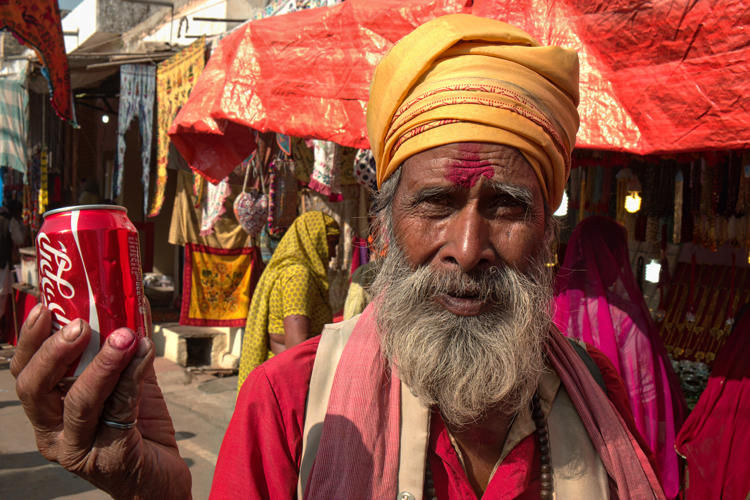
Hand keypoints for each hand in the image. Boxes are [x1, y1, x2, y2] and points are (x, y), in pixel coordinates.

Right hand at [11, 302, 191, 499]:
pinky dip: (133, 378)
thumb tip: (135, 299)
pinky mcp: (111, 457)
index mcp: (48, 411)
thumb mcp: (127, 381)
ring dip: (102, 364)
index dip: (29, 339)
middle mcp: (53, 432)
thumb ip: (125, 347)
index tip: (44, 306)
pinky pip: (119, 411)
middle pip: (34, 389)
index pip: (25, 372)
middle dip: (55, 351)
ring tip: (125, 336)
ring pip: (77, 402)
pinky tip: (146, 353)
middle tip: (80, 324)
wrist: (161, 481)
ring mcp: (79, 449)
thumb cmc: (138, 429)